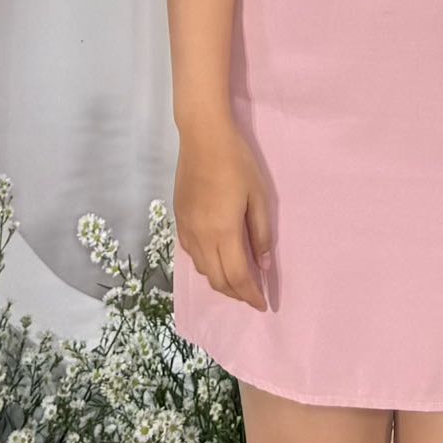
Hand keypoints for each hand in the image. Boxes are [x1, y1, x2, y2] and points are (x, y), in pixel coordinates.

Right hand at [174, 118, 273, 306]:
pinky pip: (191, 255)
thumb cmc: (237, 163)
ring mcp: (186, 229)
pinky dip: (206, 265)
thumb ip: (261, 233)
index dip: (251, 295)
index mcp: (223, 232)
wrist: (202, 137)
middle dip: (236, 294)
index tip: (263, 304)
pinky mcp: (179, 220)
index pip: (237, 277)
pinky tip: (217, 259)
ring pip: (202, 269)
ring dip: (220, 281)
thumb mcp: (259, 196)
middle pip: (217, 280)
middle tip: (252, 296)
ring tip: (237, 281)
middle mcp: (201, 237)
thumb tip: (263, 264)